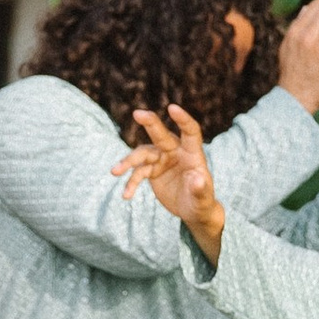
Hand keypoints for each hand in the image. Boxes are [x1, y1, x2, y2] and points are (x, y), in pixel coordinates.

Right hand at [117, 103, 225, 258]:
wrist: (192, 211)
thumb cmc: (202, 202)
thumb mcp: (203, 199)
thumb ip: (200, 189)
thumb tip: (198, 179)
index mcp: (193, 154)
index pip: (190, 132)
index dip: (182, 120)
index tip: (172, 108)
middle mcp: (176, 152)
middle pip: (162, 135)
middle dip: (150, 123)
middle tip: (137, 113)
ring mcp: (162, 160)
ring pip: (143, 154)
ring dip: (129, 161)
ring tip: (115, 172)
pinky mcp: (152, 171)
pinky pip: (138, 172)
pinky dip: (131, 182)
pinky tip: (126, 195)